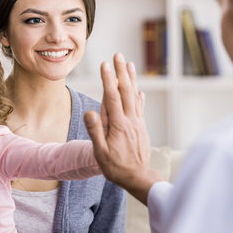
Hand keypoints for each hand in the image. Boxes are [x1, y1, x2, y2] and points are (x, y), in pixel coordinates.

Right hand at [84, 53, 163, 204]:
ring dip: (131, 79)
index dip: (108, 79)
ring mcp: (137, 123)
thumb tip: (90, 112)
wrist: (138, 178)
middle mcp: (130, 120)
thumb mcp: (100, 152)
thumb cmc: (116, 167)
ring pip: (135, 96)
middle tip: (118, 55)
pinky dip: (139, 97)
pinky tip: (140, 91)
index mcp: (118, 124)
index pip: (112, 97)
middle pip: (125, 91)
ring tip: (129, 65)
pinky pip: (140, 108)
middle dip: (121, 72)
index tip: (105, 65)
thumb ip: (95, 131)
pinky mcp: (141, 128)